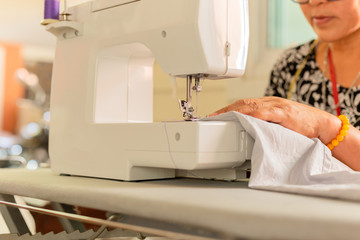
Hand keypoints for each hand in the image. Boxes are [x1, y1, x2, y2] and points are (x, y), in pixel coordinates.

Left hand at [210, 97, 340, 143]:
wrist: (321, 124)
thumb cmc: (300, 124)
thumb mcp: (278, 122)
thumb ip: (264, 123)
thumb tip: (246, 130)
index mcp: (267, 104)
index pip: (243, 103)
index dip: (227, 108)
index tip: (215, 115)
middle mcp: (270, 102)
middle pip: (243, 103)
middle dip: (226, 109)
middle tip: (212, 116)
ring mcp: (277, 106)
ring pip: (251, 106)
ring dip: (234, 111)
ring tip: (222, 117)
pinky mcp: (285, 113)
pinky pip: (266, 113)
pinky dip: (254, 115)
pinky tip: (244, 118)